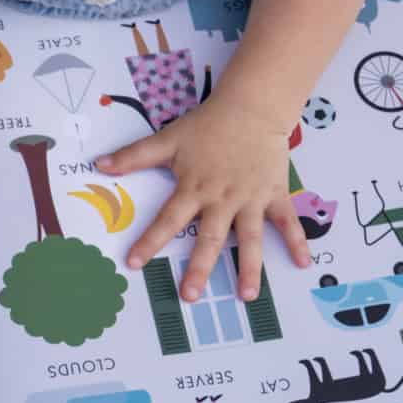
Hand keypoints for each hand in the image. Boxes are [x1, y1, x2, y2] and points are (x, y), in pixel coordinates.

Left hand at [98, 104, 309, 301]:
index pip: (168, 219)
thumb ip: (134, 156)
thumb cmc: (208, 124)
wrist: (252, 106)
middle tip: (190, 296)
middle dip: (199, 268)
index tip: (133, 263)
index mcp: (194, 188)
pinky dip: (297, 241)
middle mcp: (222, 199)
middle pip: (210, 238)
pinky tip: (303, 264)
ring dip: (249, 268)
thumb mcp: (168, 139)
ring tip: (247, 296)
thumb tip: (99, 164)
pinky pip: (287, 221)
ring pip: (250, 238)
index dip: (149, 241)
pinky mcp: (274, 194)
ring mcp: (250, 199)